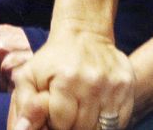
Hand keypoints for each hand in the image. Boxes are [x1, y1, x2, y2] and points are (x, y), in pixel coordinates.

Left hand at [8, 28, 134, 129]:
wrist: (84, 33)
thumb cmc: (53, 59)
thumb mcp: (30, 75)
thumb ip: (25, 104)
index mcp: (66, 80)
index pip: (61, 126)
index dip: (55, 123)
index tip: (54, 111)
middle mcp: (93, 83)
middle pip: (82, 129)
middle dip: (72, 126)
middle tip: (68, 111)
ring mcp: (113, 85)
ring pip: (101, 129)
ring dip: (89, 125)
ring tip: (81, 110)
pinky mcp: (127, 87)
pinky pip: (119, 122)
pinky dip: (106, 122)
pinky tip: (97, 108)